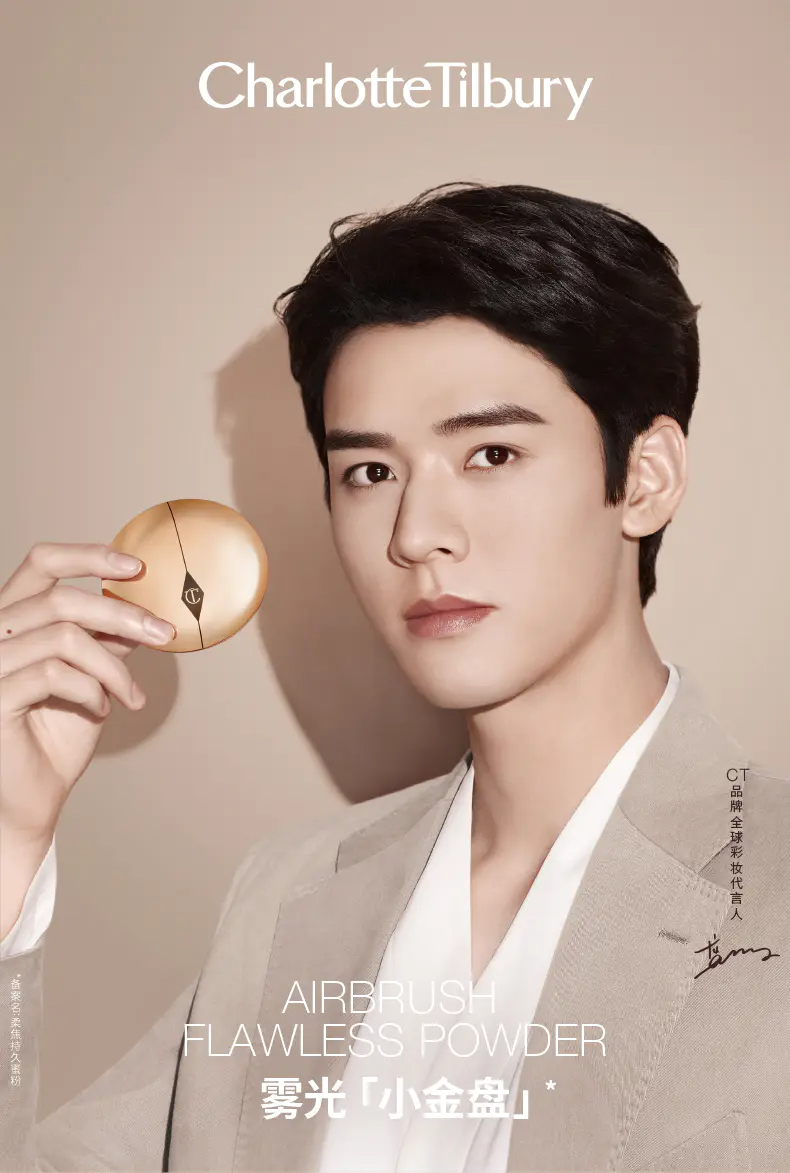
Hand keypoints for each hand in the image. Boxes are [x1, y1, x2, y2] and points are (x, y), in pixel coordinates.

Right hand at [0, 542, 175, 843]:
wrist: (31, 800)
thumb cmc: (55, 738)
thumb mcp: (91, 675)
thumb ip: (105, 639)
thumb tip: (143, 607)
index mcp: (12, 619)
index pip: (41, 562)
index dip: (89, 555)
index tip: (138, 568)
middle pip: (61, 598)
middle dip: (122, 614)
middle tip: (163, 634)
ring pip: (64, 637)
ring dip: (112, 666)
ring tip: (130, 695)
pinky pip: (54, 674)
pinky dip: (92, 689)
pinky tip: (102, 709)